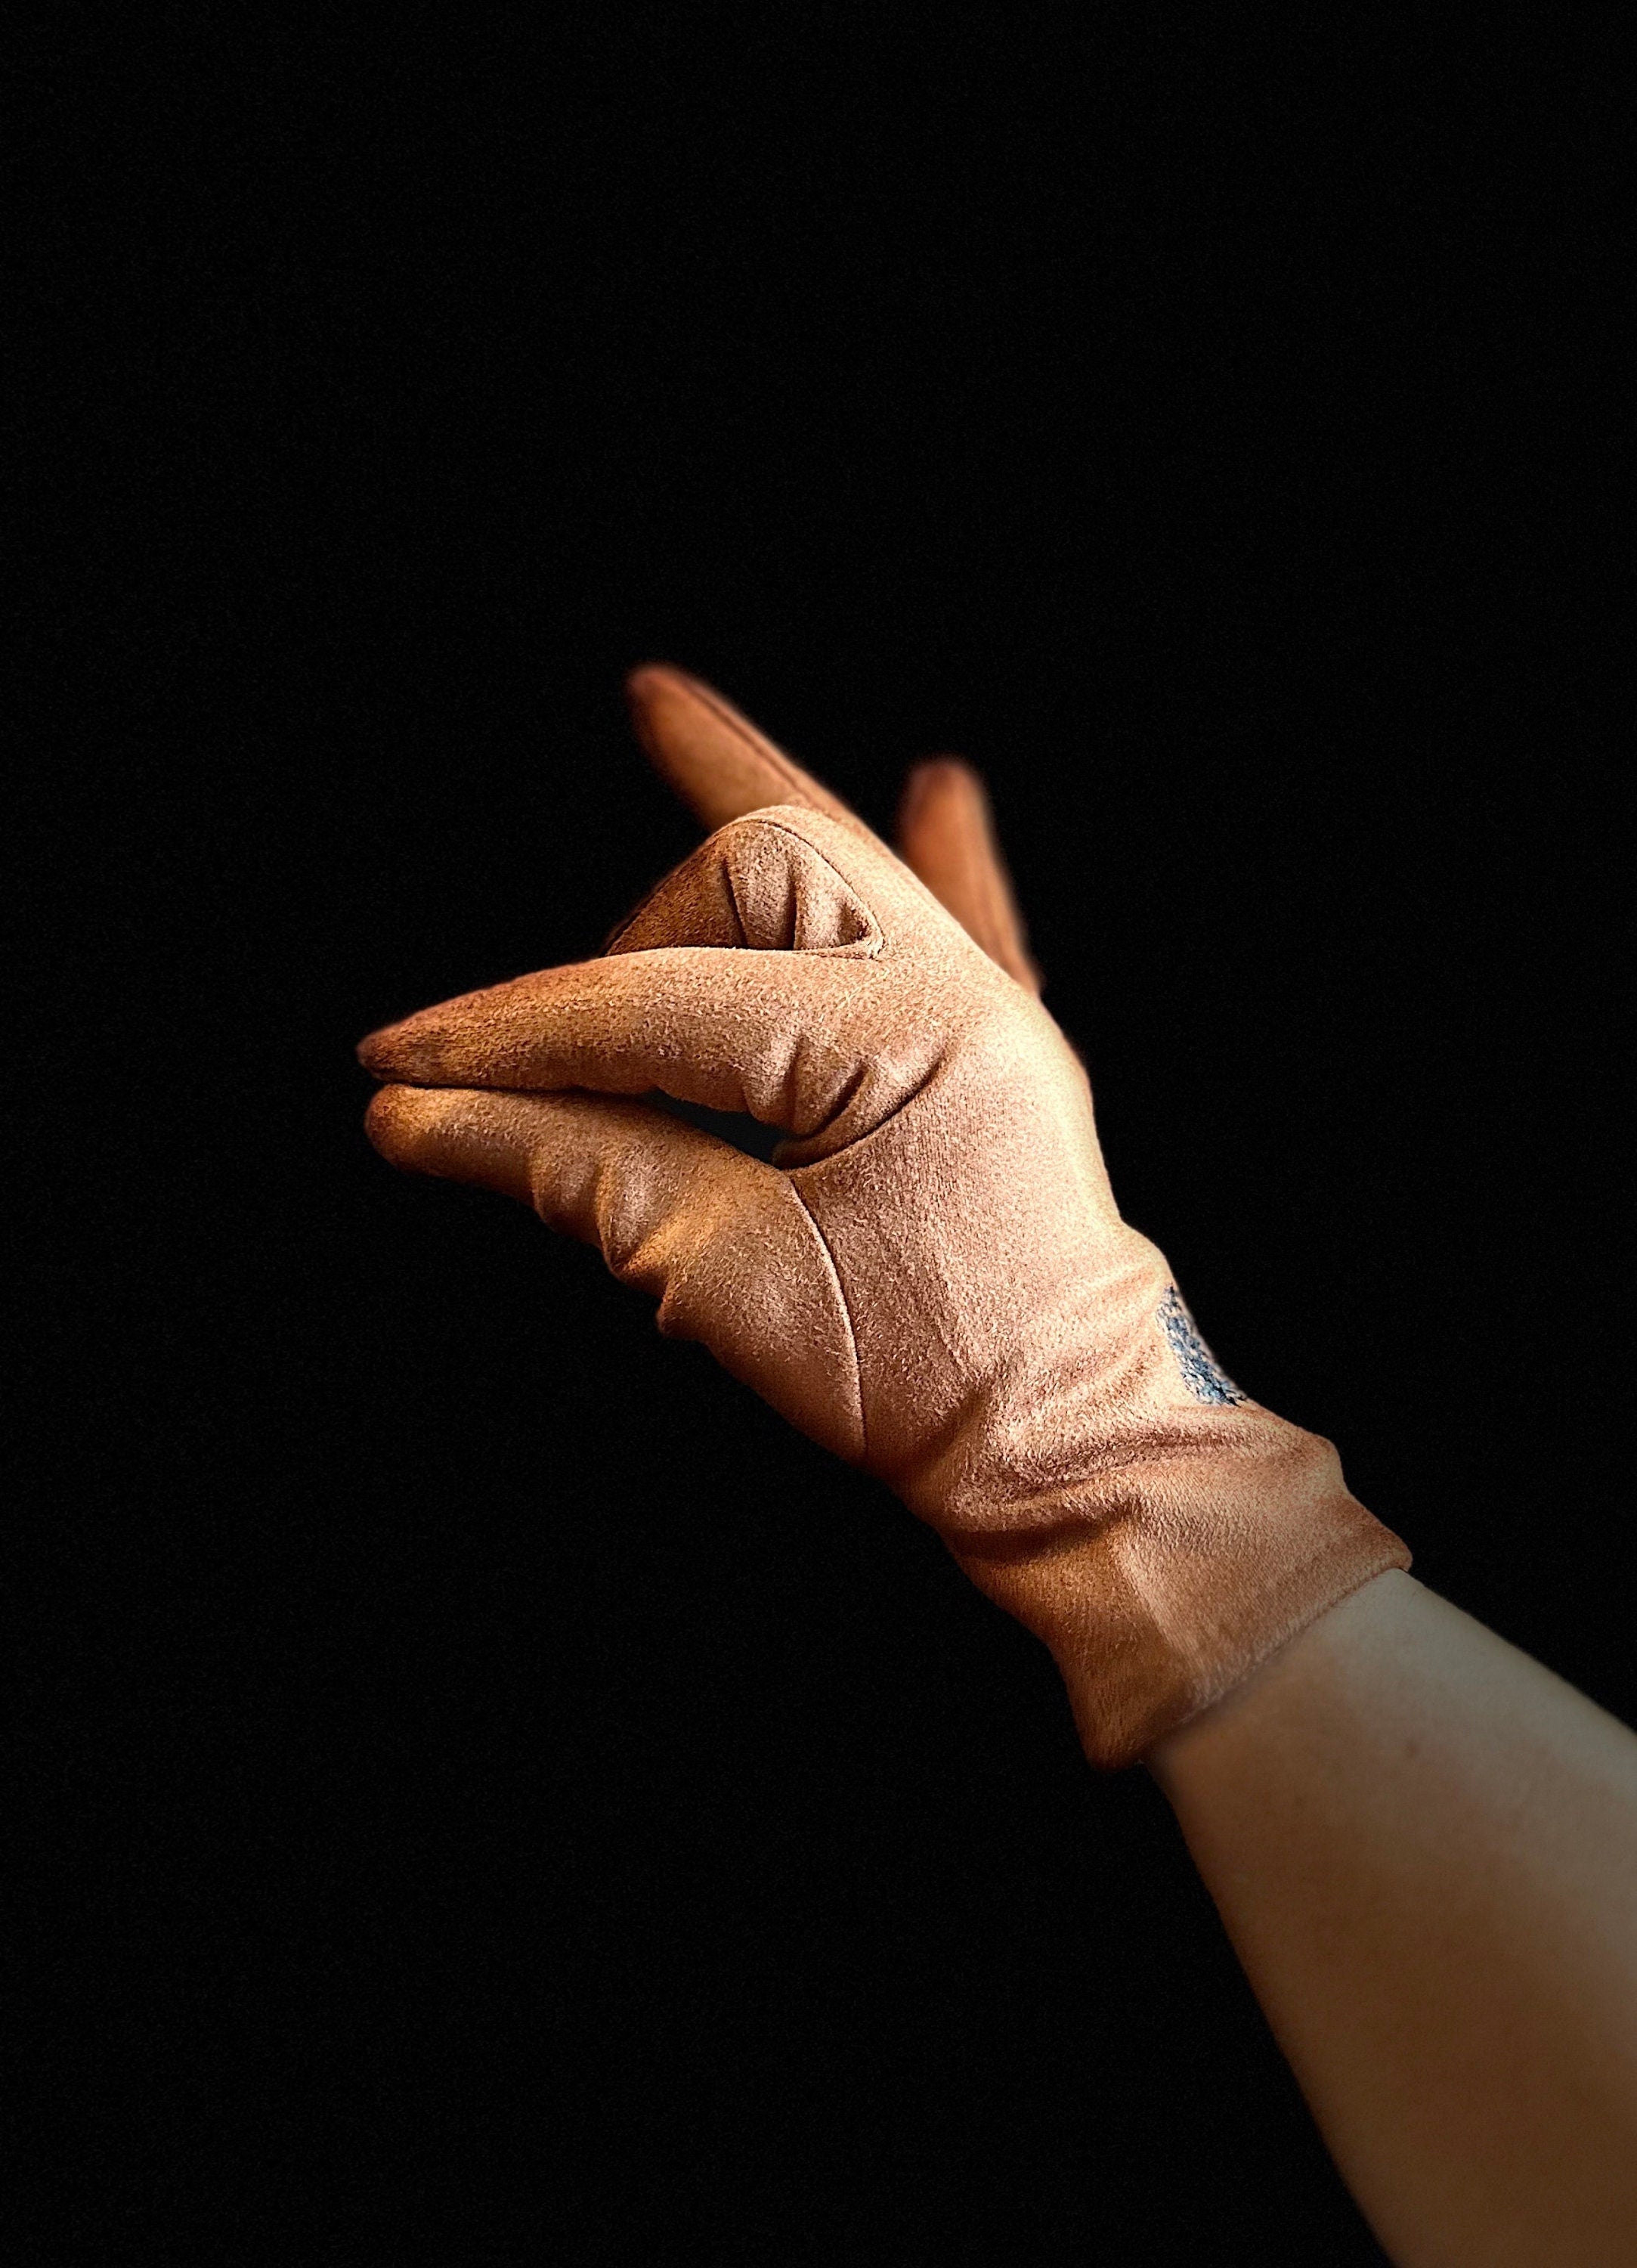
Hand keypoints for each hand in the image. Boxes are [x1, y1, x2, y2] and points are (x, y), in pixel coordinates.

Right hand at [358, 666, 1406, 1765]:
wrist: (1074, 1451)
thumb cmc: (918, 1383)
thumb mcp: (722, 1280)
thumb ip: (571, 1169)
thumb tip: (415, 1112)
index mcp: (897, 1036)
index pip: (654, 1003)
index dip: (511, 1036)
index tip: (398, 1066)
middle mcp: (956, 985)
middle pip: (755, 870)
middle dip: (627, 940)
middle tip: (541, 1033)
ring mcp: (991, 1006)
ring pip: (841, 858)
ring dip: (749, 805)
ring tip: (664, 710)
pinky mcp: (1007, 1049)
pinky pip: (973, 918)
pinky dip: (944, 855)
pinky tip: (938, 787)